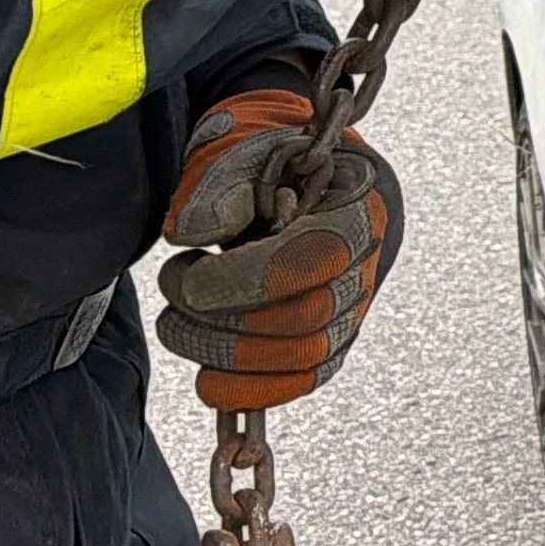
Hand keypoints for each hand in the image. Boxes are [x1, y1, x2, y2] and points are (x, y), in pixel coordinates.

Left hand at [155, 91, 404, 410]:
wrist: (296, 177)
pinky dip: (252, 391)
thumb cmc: (268, 164)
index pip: (309, 260)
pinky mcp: (334, 341)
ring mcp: (356, 306)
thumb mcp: (242, 154)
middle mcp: (369, 262)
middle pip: (307, 319)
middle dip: (222, 318)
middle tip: (175, 289)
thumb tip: (190, 236)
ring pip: (304, 358)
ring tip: (181, 322)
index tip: (186, 272)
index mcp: (359, 206)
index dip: (238, 279)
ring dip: (225, 353)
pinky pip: (305, 382)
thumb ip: (218, 188)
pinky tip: (209, 375)